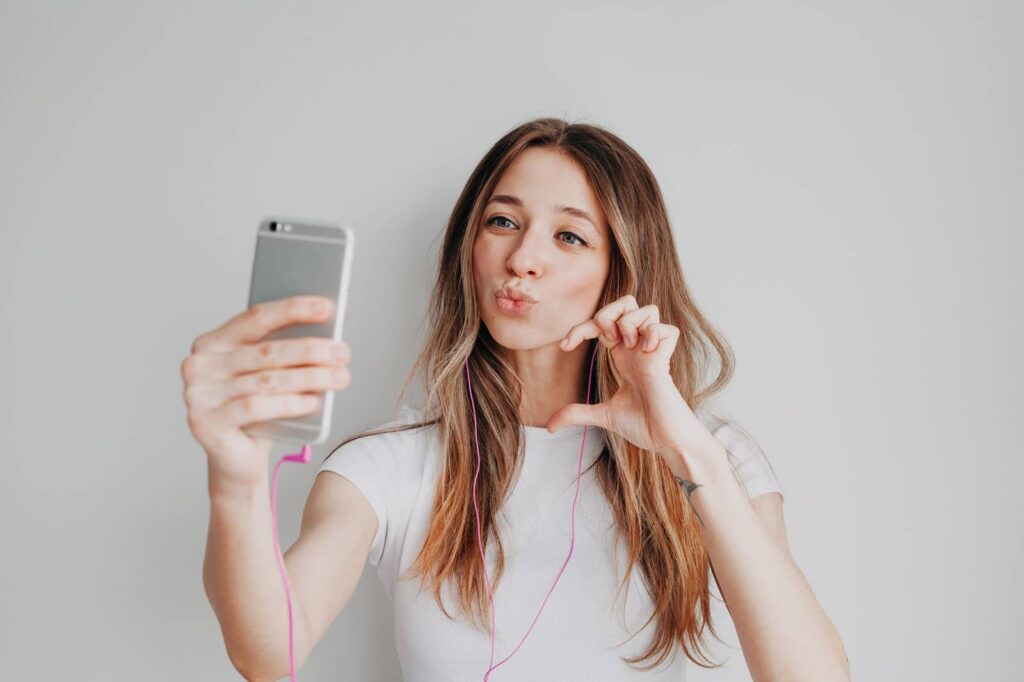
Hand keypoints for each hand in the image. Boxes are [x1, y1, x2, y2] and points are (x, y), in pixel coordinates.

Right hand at [180, 295, 351, 488]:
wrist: (236, 458)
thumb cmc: (255, 410)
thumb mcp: (266, 375)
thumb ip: (281, 352)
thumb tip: (325, 334)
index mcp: (212, 342)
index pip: (255, 318)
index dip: (292, 309)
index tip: (325, 307)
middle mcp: (199, 365)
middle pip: (266, 351)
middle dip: (311, 350)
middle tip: (342, 352)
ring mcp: (198, 395)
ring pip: (266, 380)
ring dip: (310, 377)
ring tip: (339, 377)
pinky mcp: (205, 422)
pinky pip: (255, 407)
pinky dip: (288, 403)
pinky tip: (312, 401)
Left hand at [547, 295, 695, 461]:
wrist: (664, 440)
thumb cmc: (643, 425)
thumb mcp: (603, 415)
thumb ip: (577, 414)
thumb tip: (549, 425)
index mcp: (623, 356)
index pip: (601, 325)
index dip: (580, 328)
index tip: (564, 346)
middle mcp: (638, 348)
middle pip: (627, 303)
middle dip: (607, 312)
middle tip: (605, 339)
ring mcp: (653, 351)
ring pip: (647, 309)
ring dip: (630, 323)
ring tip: (630, 347)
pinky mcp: (667, 358)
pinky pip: (666, 328)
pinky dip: (653, 334)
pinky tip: (648, 353)